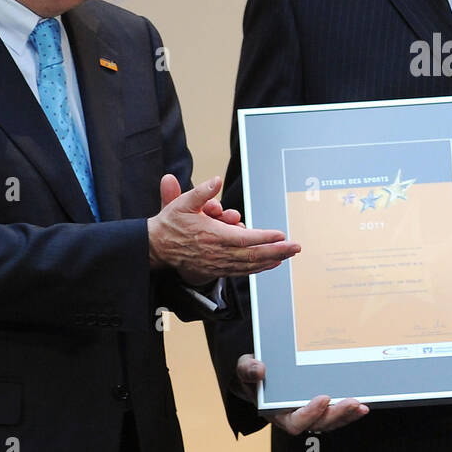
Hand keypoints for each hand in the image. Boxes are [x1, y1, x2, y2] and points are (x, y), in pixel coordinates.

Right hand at [147, 175, 298, 279]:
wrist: (156, 247)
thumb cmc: (171, 223)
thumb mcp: (183, 203)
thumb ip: (201, 192)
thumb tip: (217, 180)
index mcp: (212, 235)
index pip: (245, 239)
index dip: (265, 238)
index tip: (281, 235)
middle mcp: (218, 253)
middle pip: (253, 255)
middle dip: (277, 251)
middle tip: (296, 247)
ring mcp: (217, 263)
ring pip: (249, 265)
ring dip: (271, 260)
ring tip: (288, 255)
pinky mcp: (216, 269)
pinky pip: (241, 271)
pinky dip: (258, 268)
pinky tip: (270, 263)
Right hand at [235, 355, 367, 434]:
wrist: (260, 373)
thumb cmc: (253, 374)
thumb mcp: (244, 368)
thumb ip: (248, 369)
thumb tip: (259, 369)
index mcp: (277, 413)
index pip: (295, 422)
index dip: (310, 414)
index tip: (322, 399)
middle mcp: (296, 417)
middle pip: (319, 424)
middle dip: (336, 414)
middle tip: (352, 402)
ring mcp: (311, 413)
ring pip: (331, 421)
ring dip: (347, 414)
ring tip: (361, 404)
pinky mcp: (321, 407)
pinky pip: (337, 413)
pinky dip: (350, 410)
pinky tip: (363, 403)